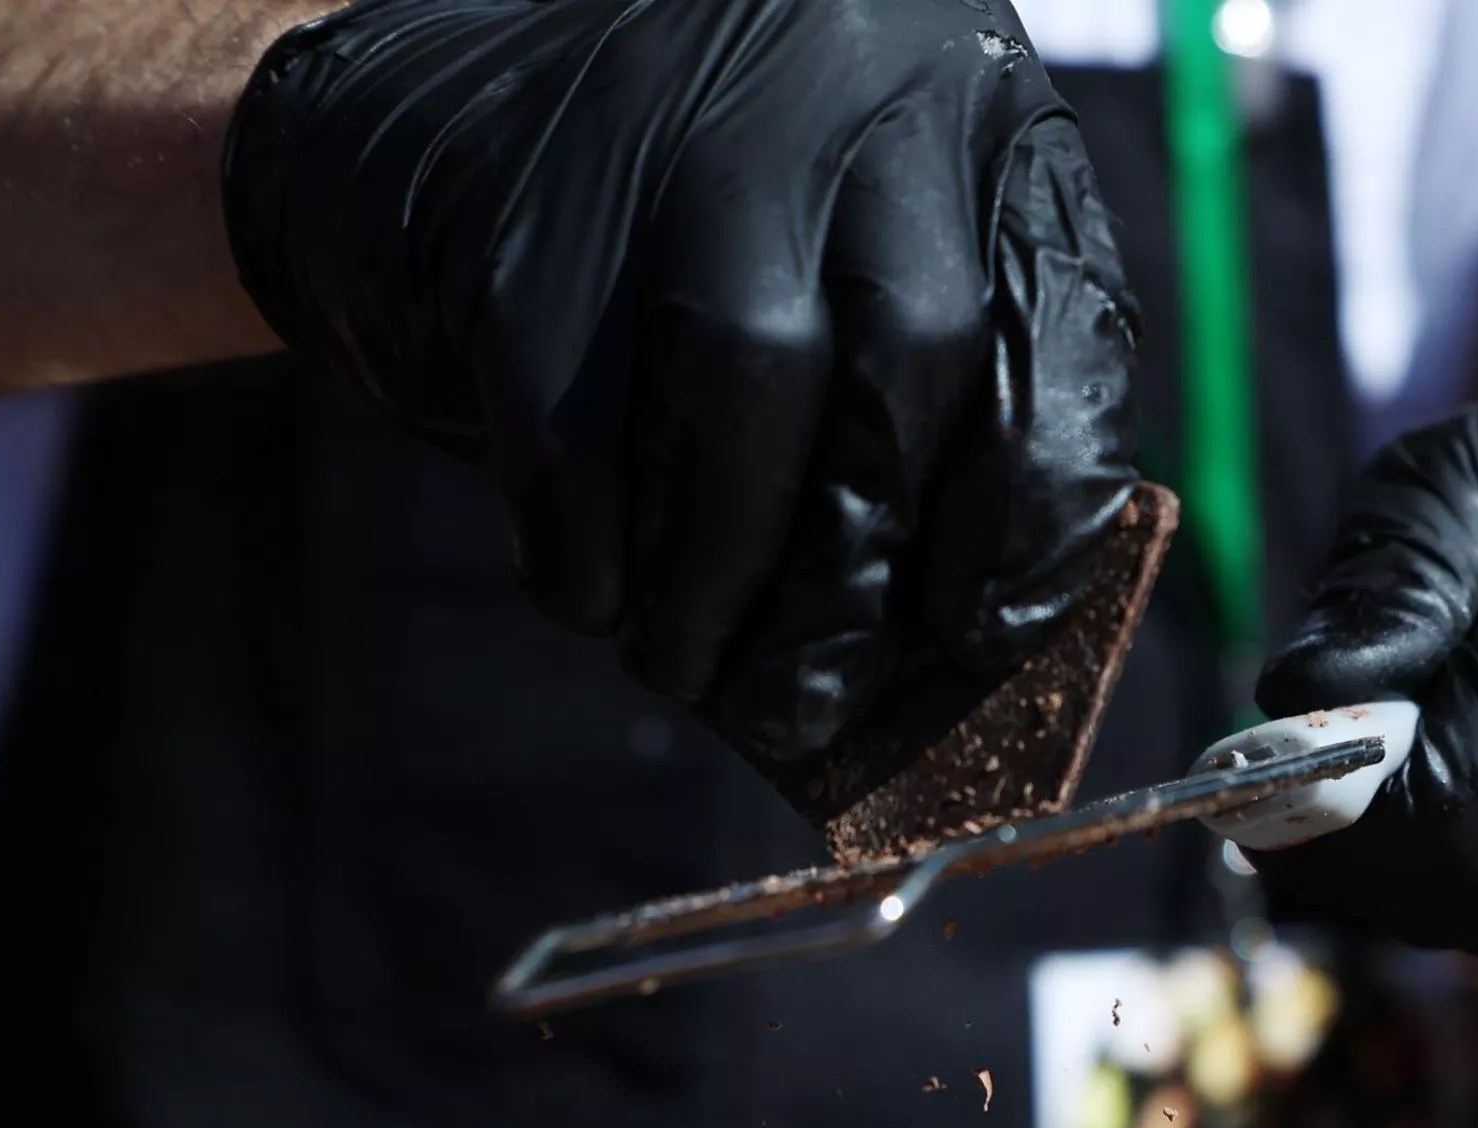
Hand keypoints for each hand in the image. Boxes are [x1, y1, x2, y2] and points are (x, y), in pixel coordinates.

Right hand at [222, 0, 1138, 816]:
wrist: (417, 119)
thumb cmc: (675, 257)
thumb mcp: (834, 283)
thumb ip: (916, 424)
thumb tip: (941, 658)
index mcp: (965, 107)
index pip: (1060, 316)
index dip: (1040, 503)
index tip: (984, 636)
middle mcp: (843, 75)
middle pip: (914, 344)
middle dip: (863, 563)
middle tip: (810, 702)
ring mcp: (674, 116)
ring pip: (750, 372)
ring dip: (724, 577)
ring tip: (691, 667)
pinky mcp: (522, 203)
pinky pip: (578, 419)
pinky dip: (593, 553)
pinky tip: (596, 597)